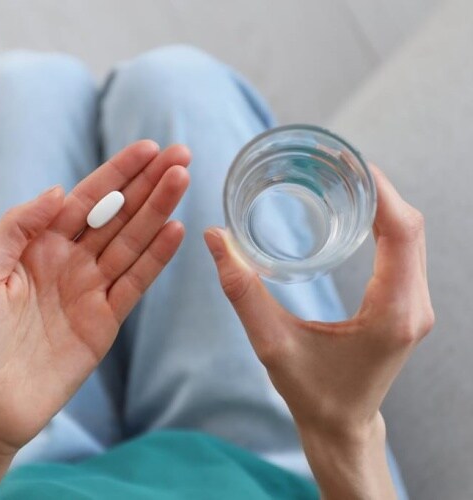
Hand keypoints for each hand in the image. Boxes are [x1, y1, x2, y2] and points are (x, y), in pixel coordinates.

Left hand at [0, 140, 190, 453]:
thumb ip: (18, 227)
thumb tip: (58, 191)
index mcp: (39, 245)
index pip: (86, 199)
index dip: (118, 173)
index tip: (148, 148)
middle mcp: (70, 262)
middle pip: (118, 215)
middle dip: (148, 185)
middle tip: (181, 156)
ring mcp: (90, 291)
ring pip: (132, 243)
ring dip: (159, 212)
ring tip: (184, 181)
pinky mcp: (106, 321)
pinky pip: (136, 283)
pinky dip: (157, 259)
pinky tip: (175, 231)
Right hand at [204, 165, 433, 497]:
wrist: (341, 426)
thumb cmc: (311, 392)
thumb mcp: (271, 343)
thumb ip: (241, 290)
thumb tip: (216, 237)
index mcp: (391, 313)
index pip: (401, 233)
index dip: (381, 192)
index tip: (352, 163)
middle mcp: (414, 306)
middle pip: (411, 229)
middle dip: (379, 190)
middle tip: (340, 165)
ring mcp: (415, 307)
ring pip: (412, 239)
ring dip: (384, 206)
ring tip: (346, 182)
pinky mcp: (407, 307)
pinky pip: (406, 254)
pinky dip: (386, 226)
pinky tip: (358, 216)